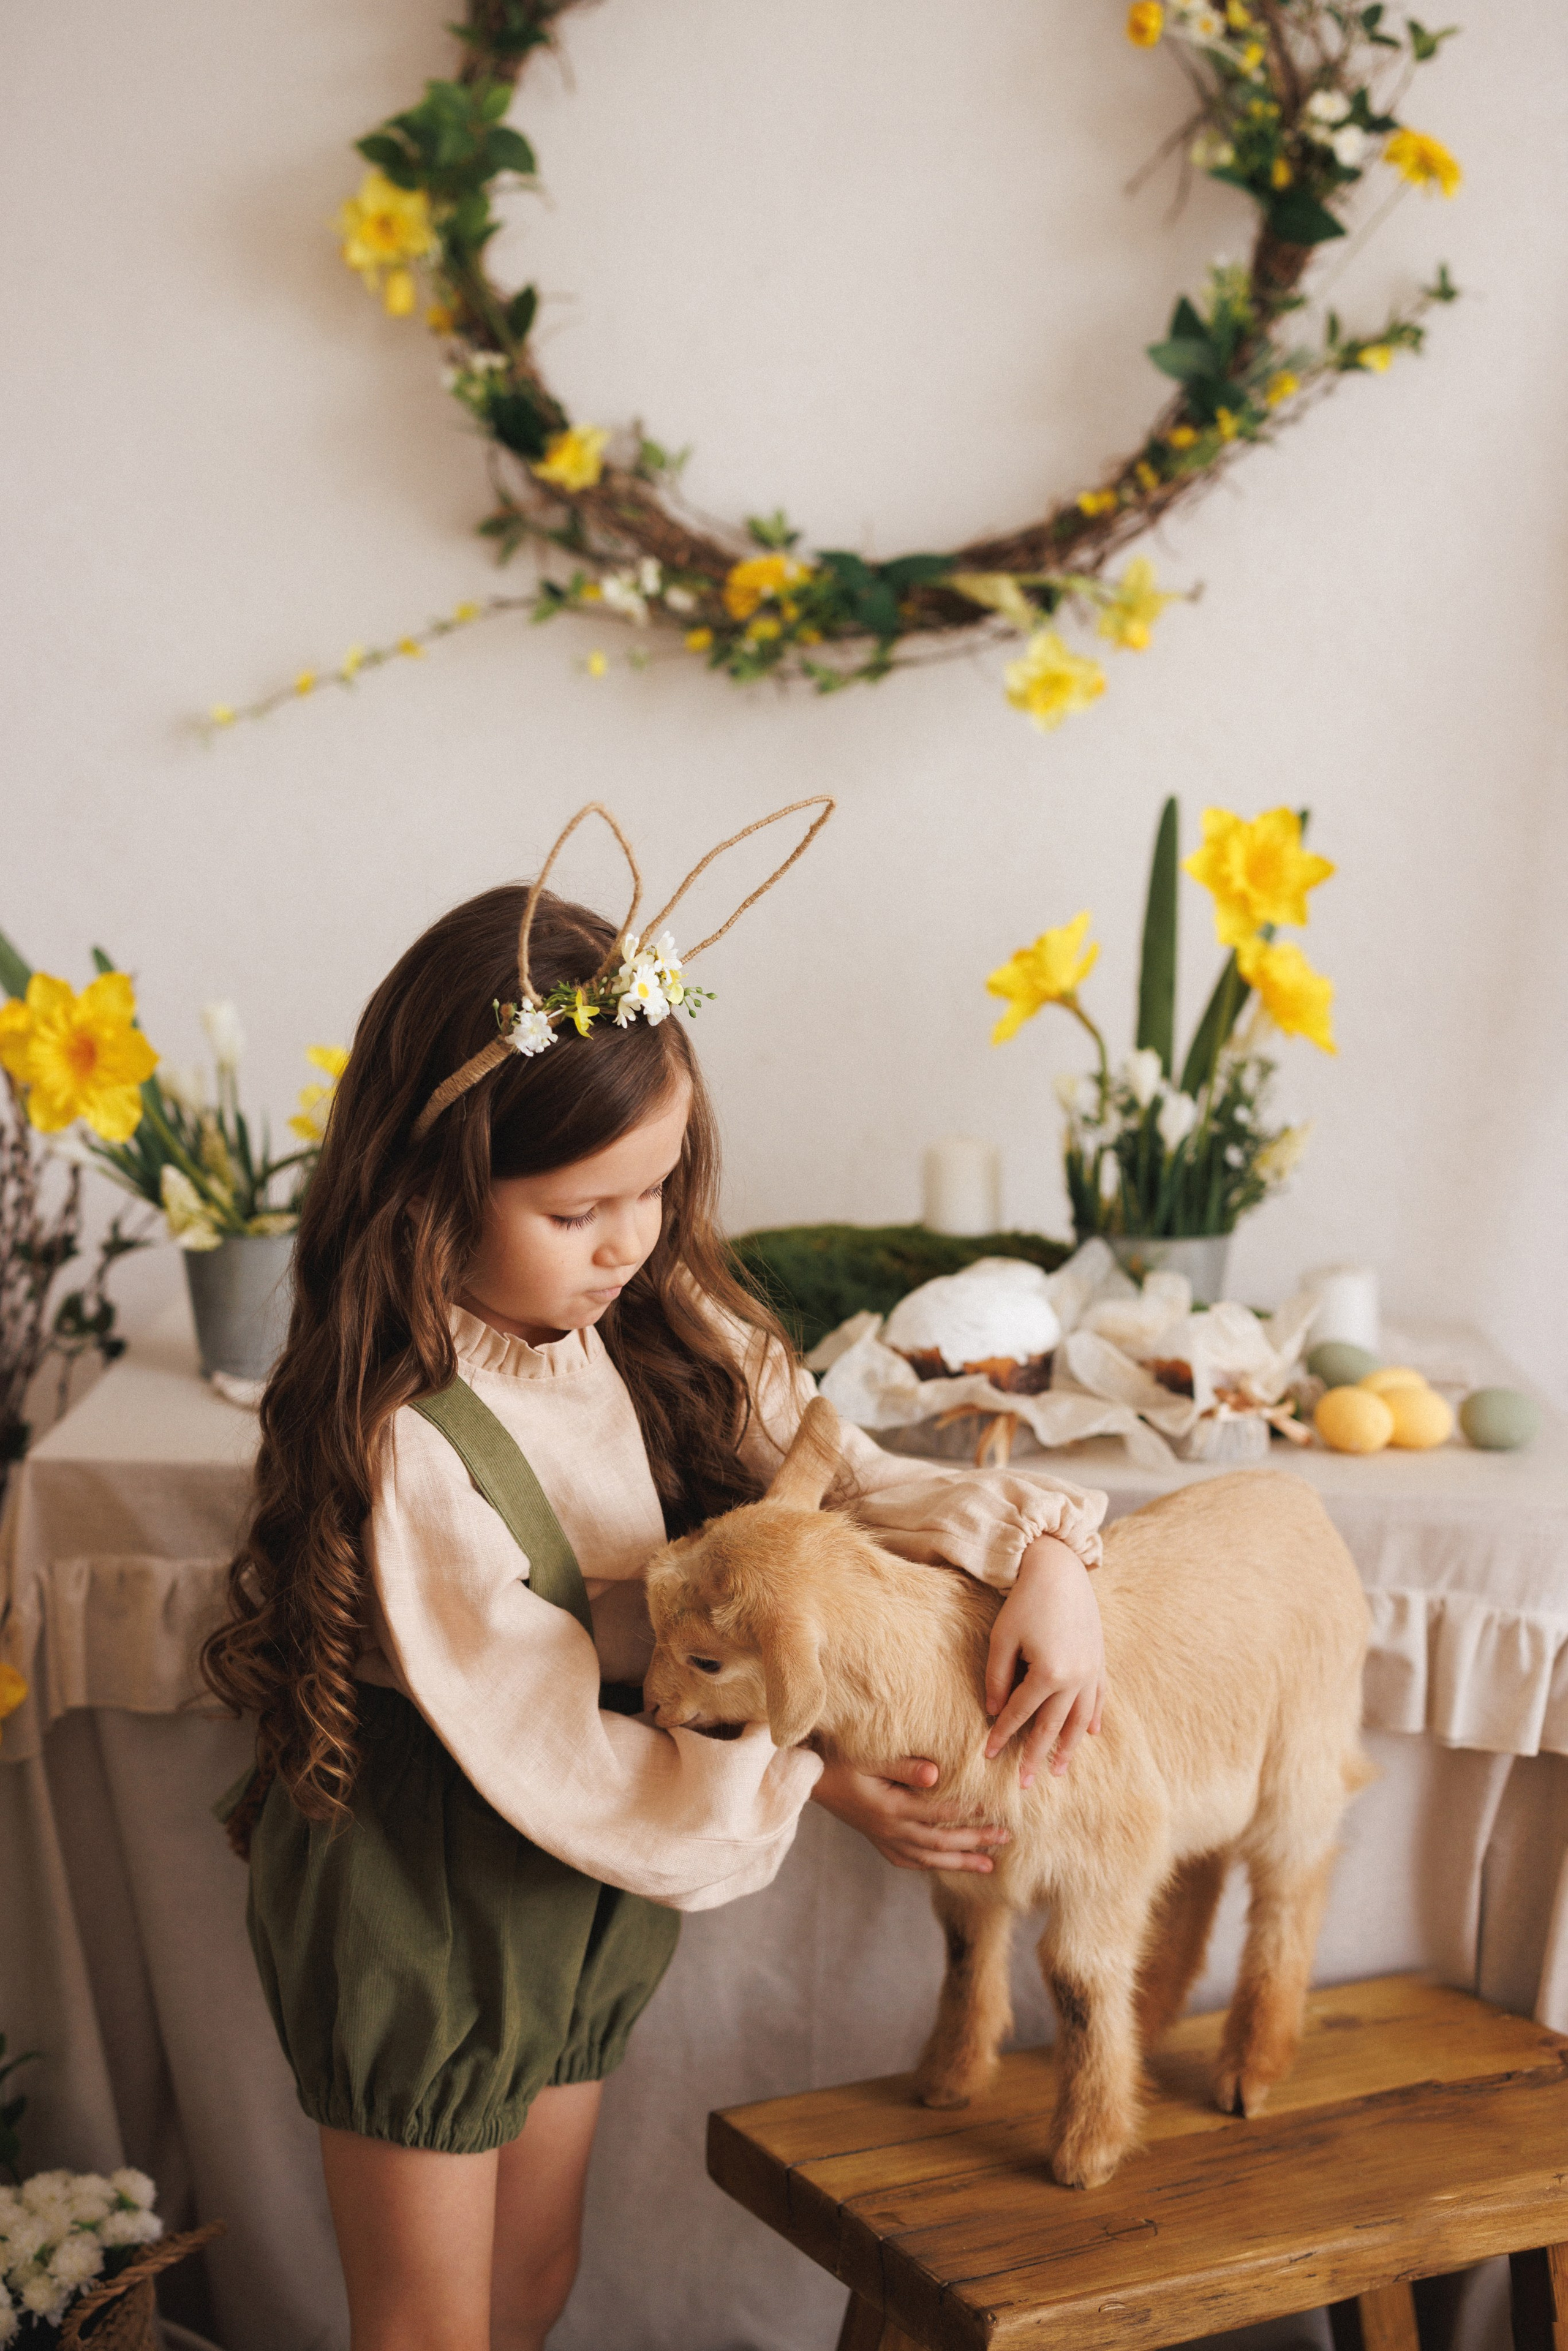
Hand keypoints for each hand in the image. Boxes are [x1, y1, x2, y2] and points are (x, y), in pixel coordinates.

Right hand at [810, 1755, 1010, 1873]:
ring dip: (960, 1861)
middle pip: (941, 1842)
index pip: (939, 1812)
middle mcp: (890, 1830)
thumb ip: (902, 1766)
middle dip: (975, 1842)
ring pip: (929, 1858)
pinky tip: (946, 1866)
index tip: (994, 1807)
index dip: (968, 1811)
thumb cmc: (839, 1760)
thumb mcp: (868, 1757)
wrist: (809, 1779)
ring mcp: (884, 1839)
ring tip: (990, 1865)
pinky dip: (931, 1865)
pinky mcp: (878, 1840)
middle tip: (1006, 1838)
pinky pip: (909, 1861)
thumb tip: (936, 1774)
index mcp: (891, 1808)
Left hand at [984, 1535, 1104, 1786]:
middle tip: (1025, 1784)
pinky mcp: (1099, 1659)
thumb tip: (994, 1712)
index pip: (1019, 1715)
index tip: (987, 1756)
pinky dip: (1094, 1718)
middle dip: (1036, 1755)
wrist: (1060, 1568)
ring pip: (1080, 1720)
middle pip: (1053, 1726)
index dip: (1002, 1736)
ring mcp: (1091, 1670)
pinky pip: (1099, 1697)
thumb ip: (997, 1678)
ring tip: (1058, 1770)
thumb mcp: (1001, 1639)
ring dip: (1069, 1747)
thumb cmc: (1024, 1600)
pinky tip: (1091, 1735)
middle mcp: (1075, 1679)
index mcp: (1047, 1674)